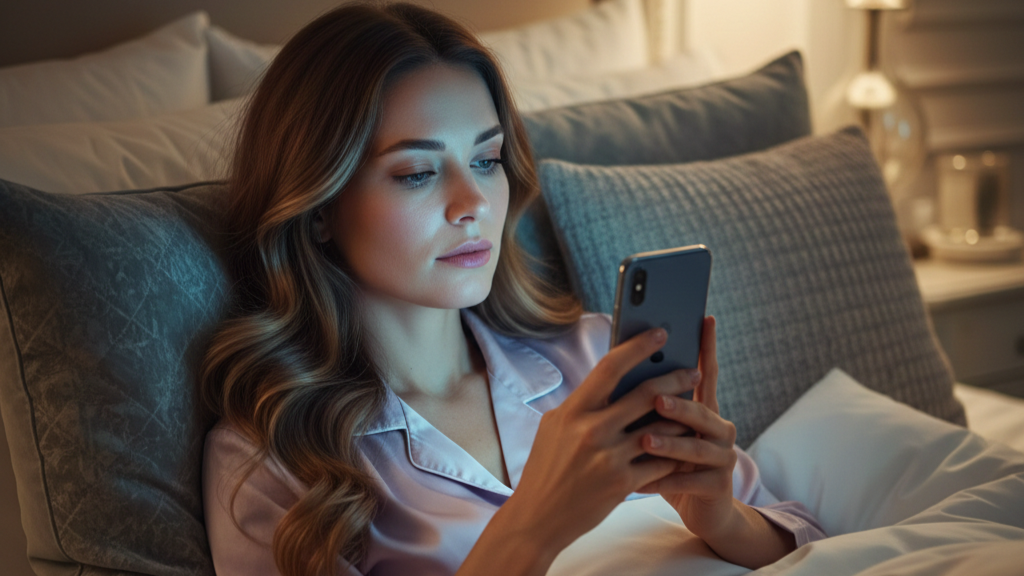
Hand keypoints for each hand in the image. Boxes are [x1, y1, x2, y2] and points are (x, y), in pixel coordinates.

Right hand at [499, 325, 699, 553]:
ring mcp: (608, 458)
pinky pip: (659, 463)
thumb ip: (583, 405)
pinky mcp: (622, 484)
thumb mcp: (555, 427)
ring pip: (660, 429)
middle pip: (645, 394)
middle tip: (693, 372)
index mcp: (573, 411)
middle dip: (675, 380)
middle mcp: (591, 430)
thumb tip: (612, 381)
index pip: (610, 367)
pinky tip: (684, 447)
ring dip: (682, 418)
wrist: (537, 517)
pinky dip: (674, 454)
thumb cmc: (546, 468)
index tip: (660, 334)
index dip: (638, 347)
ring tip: (694, 410)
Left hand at [634, 316, 741, 540]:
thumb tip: (619, 369)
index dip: (707, 347)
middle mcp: (719, 428)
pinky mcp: (719, 486)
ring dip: (670, 445)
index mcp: (703, 410)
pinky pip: (691, 481)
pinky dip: (665, 482)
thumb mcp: (659, 431)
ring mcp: (723, 457)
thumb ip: (649, 406)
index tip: (706, 319)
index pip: (706, 373)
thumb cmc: (669, 463)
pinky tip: (643, 483)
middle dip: (678, 405)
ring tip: (644, 441)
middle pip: (701, 411)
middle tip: (656, 399)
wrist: (699, 509)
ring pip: (697, 447)